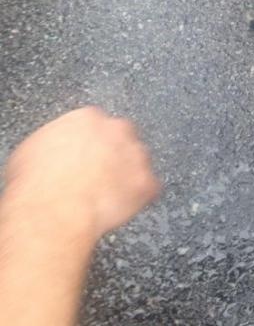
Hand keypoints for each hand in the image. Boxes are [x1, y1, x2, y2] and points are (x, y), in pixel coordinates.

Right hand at [2, 108, 159, 243]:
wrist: (55, 207)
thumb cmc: (38, 182)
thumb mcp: (32, 149)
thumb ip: (54, 142)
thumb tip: (54, 151)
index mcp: (88, 118)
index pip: (99, 124)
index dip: (94, 143)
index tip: (88, 155)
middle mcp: (117, 130)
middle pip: (125, 137)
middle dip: (116, 153)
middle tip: (101, 174)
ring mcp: (136, 155)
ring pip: (140, 161)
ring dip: (130, 175)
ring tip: (110, 194)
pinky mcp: (147, 182)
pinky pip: (150, 189)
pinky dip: (140, 198)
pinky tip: (124, 206)